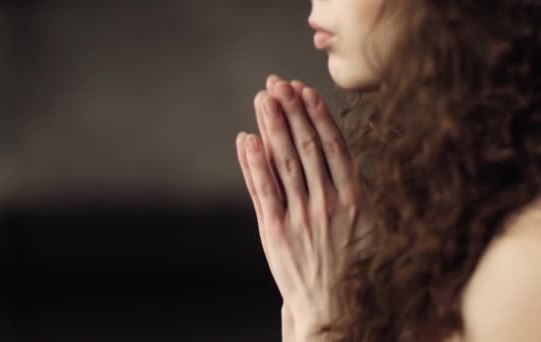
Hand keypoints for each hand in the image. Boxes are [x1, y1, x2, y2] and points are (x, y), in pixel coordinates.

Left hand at [236, 75, 369, 339]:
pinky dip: (253, 163)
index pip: (334, 146)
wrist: (337, 313)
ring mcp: (300, 217)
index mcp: (356, 201)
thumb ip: (361, 196)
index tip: (306, 90)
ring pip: (284, 161)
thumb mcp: (373, 231)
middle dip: (290, 111)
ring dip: (272, 126)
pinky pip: (262, 190)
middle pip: (306, 146)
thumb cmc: (358, 272)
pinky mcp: (275, 232)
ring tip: (263, 98)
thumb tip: (348, 159)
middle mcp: (328, 204)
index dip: (318, 115)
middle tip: (278, 83)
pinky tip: (247, 139)